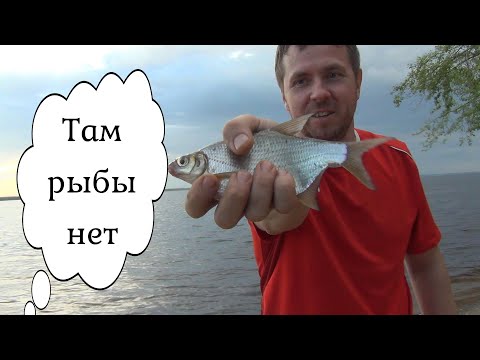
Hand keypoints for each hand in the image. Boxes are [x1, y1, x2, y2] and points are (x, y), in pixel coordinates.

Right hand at [185, 114, 298, 228]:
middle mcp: (237, 201)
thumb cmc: (265, 142)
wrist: (301, 148)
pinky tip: (284, 173)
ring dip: (260, 188)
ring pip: (254, 213)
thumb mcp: (249, 126)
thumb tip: (239, 146)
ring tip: (267, 165)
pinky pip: (282, 206)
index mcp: (218, 183)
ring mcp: (261, 207)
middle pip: (223, 219)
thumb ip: (236, 128)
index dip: (198, 197)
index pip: (195, 204)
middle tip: (243, 174)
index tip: (209, 178)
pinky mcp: (285, 206)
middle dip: (233, 197)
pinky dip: (283, 188)